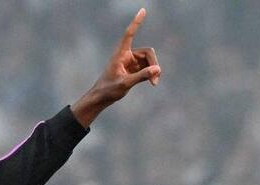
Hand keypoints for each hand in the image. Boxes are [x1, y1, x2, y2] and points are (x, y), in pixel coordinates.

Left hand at [71, 8, 161, 126]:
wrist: (101, 98)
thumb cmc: (108, 90)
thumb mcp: (125, 84)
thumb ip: (141, 76)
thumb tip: (157, 69)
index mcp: (120, 54)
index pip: (129, 34)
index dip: (136, 22)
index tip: (143, 10)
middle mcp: (126, 55)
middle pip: (147, 52)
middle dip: (154, 64)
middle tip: (156, 78)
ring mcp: (131, 62)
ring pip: (149, 60)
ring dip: (153, 70)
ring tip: (154, 83)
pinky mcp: (134, 69)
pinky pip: (147, 67)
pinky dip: (151, 73)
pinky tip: (152, 82)